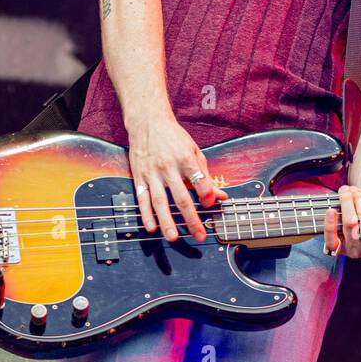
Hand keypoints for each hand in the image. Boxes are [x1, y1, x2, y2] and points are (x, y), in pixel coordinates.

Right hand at [126, 114, 226, 243]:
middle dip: (191, 219)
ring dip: (167, 221)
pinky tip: (151, 227)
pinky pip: (142, 199)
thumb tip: (220, 196)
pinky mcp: (140, 177)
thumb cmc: (174, 138)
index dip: (207, 195)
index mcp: (186, 159)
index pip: (200, 182)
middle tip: (199, 235)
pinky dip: (146, 214)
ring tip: (174, 237)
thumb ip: (206, 175)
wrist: (148, 123)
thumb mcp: (194, 151)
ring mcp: (152, 173)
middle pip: (181, 198)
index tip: (211, 205)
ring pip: (160, 202)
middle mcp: (169, 167)